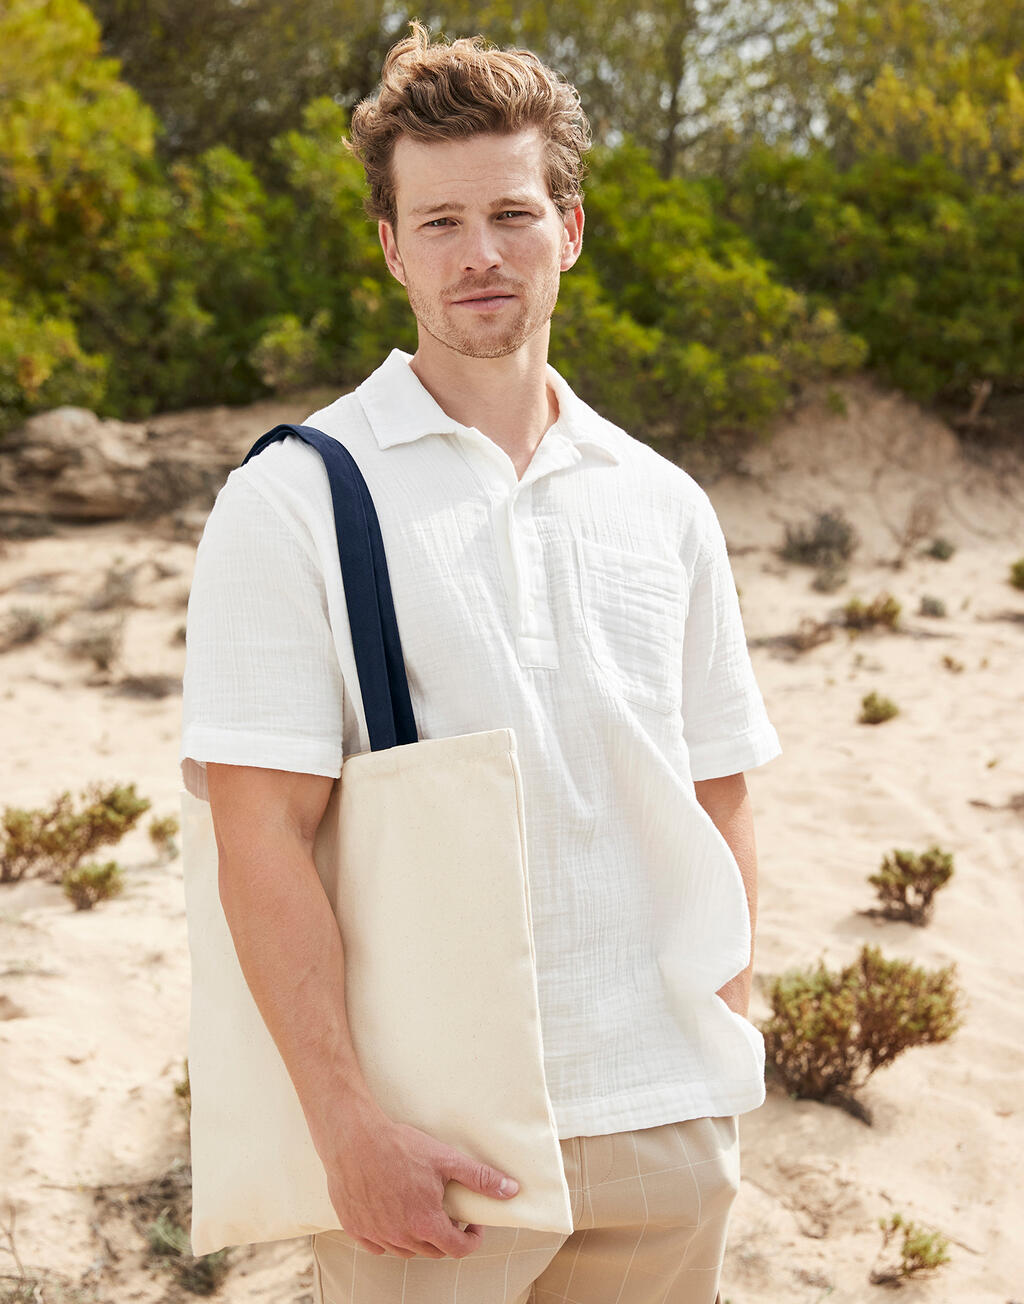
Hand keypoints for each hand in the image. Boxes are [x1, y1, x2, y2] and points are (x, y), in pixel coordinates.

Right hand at [323, 1113, 519, 1258]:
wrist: (354, 1138)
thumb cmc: (399, 1146)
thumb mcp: (446, 1158)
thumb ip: (479, 1178)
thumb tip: (511, 1190)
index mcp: (425, 1223)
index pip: (457, 1249)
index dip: (471, 1239)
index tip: (472, 1223)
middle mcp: (401, 1236)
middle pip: (432, 1251)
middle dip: (446, 1235)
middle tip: (447, 1210)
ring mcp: (376, 1234)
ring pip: (405, 1250)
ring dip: (418, 1236)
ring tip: (420, 1210)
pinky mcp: (355, 1228)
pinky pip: (378, 1245)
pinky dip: (389, 1236)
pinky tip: (392, 1213)